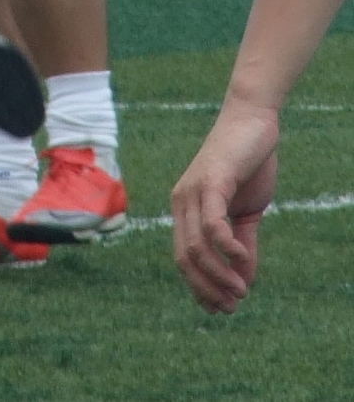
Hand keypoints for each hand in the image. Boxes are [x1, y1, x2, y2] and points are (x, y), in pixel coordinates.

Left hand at [171, 99, 278, 313]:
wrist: (251, 123)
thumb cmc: (246, 167)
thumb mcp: (245, 213)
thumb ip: (242, 244)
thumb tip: (242, 280)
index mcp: (185, 209)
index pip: (181, 257)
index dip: (198, 287)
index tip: (221, 309)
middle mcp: (181, 200)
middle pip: (183, 257)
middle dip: (206, 288)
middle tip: (232, 305)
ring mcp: (193, 190)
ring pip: (194, 244)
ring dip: (218, 274)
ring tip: (240, 289)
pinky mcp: (211, 181)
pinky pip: (210, 222)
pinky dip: (226, 247)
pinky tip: (242, 259)